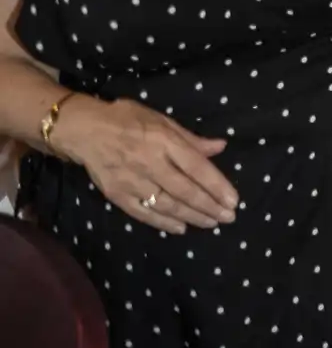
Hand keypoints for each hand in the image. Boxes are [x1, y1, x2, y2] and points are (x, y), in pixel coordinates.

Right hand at [58, 96, 238, 233]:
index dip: (217, 186)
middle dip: (210, 207)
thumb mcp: (161, 120)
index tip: (233, 201)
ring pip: (167, 204)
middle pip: (185, 190)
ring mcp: (132, 181)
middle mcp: (150, 163)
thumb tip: (221, 147)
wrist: (83, 130)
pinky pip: (144, 213)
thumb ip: (191, 138)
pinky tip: (181, 227)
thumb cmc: (127, 120)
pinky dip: (163, 222)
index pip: (197, 168)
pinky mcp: (117, 194)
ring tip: (211, 223)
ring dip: (192, 216)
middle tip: (228, 218)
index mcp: (163, 141)